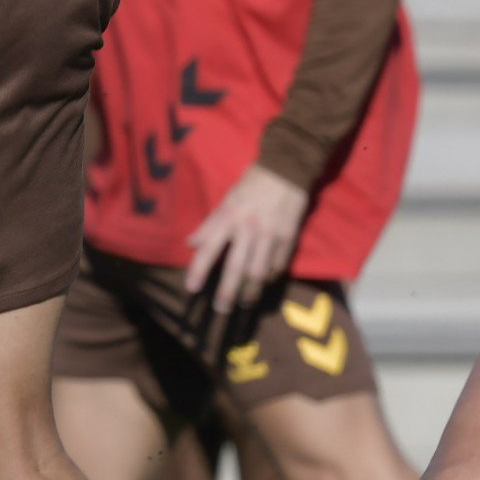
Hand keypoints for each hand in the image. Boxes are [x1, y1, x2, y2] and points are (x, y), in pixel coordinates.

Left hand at [187, 165, 311, 319]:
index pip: (210, 248)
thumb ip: (210, 224)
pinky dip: (270, 277)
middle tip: (221, 309)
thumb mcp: (227, 199)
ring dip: (250, 292)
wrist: (287, 169)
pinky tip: (264, 283)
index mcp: (230, 217)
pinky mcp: (289, 238)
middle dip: (227, 292)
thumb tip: (190, 244)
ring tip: (244, 303)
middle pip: (236, 268)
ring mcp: (271, 235)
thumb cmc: (252, 184)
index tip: (191, 289)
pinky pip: (278, 265)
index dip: (199, 270)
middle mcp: (249, 228)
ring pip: (259, 272)